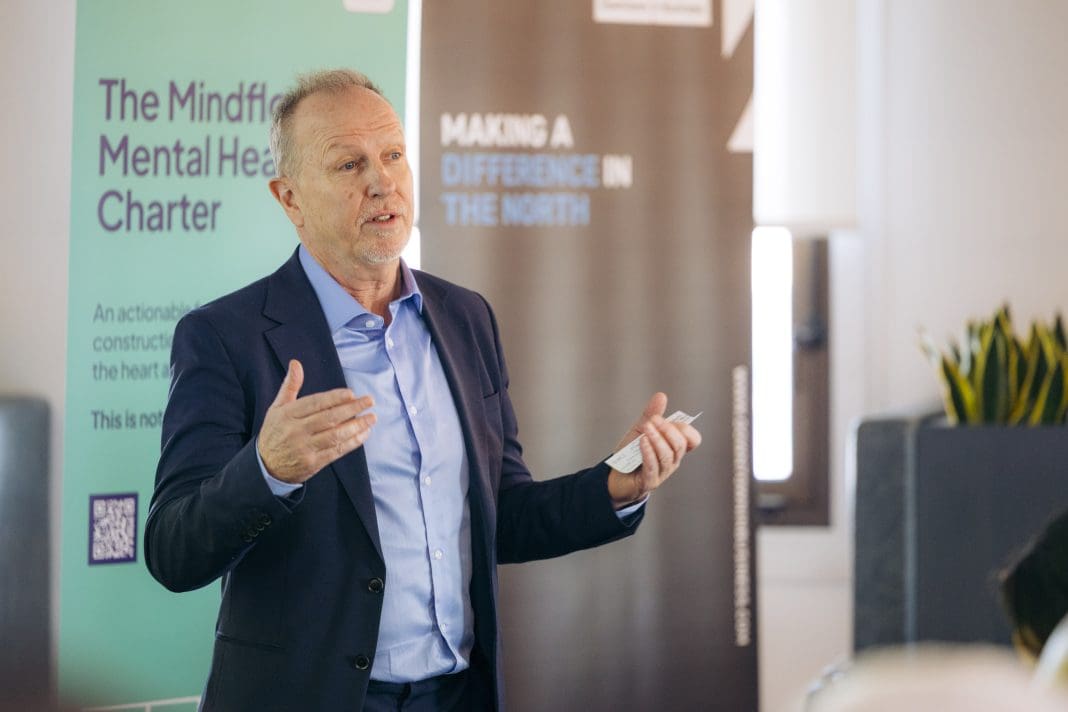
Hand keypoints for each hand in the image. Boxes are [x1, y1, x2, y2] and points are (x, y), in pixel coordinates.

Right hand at [257, 360, 375, 483]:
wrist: (266, 466)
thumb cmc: (275, 432)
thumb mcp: (277, 408)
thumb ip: (290, 386)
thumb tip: (296, 363)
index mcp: (287, 415)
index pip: (315, 403)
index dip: (334, 398)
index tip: (351, 393)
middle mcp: (296, 431)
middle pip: (329, 418)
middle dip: (352, 409)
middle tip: (369, 401)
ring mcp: (305, 448)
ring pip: (335, 435)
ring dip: (357, 426)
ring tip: (371, 418)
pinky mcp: (313, 463)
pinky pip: (336, 451)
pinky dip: (352, 442)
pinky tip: (364, 433)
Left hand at [606, 392, 701, 508]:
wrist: (616, 475)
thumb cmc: (632, 453)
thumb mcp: (641, 430)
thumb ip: (651, 415)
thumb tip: (661, 395)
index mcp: (674, 448)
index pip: (692, 440)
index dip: (685, 429)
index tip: (670, 419)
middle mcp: (672, 461)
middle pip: (679, 445)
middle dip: (667, 430)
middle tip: (652, 420)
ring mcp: (662, 472)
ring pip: (666, 455)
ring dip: (656, 439)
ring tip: (645, 428)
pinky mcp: (650, 481)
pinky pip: (653, 466)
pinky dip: (648, 452)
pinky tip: (642, 442)